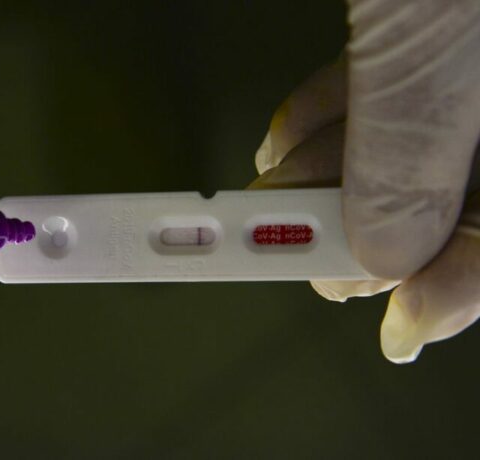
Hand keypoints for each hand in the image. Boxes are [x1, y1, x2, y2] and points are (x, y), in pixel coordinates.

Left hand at [250, 0, 479, 362]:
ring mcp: (451, 59)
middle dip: (364, 233)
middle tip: (299, 257)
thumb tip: (384, 247)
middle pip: (448, 192)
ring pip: (400, 148)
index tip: (398, 329)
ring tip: (265, 194)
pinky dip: (324, 126)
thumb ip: (413, 135)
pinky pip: (375, 95)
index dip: (454, 287)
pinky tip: (284, 144)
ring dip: (323, 184)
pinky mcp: (406, 29)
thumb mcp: (425, 33)